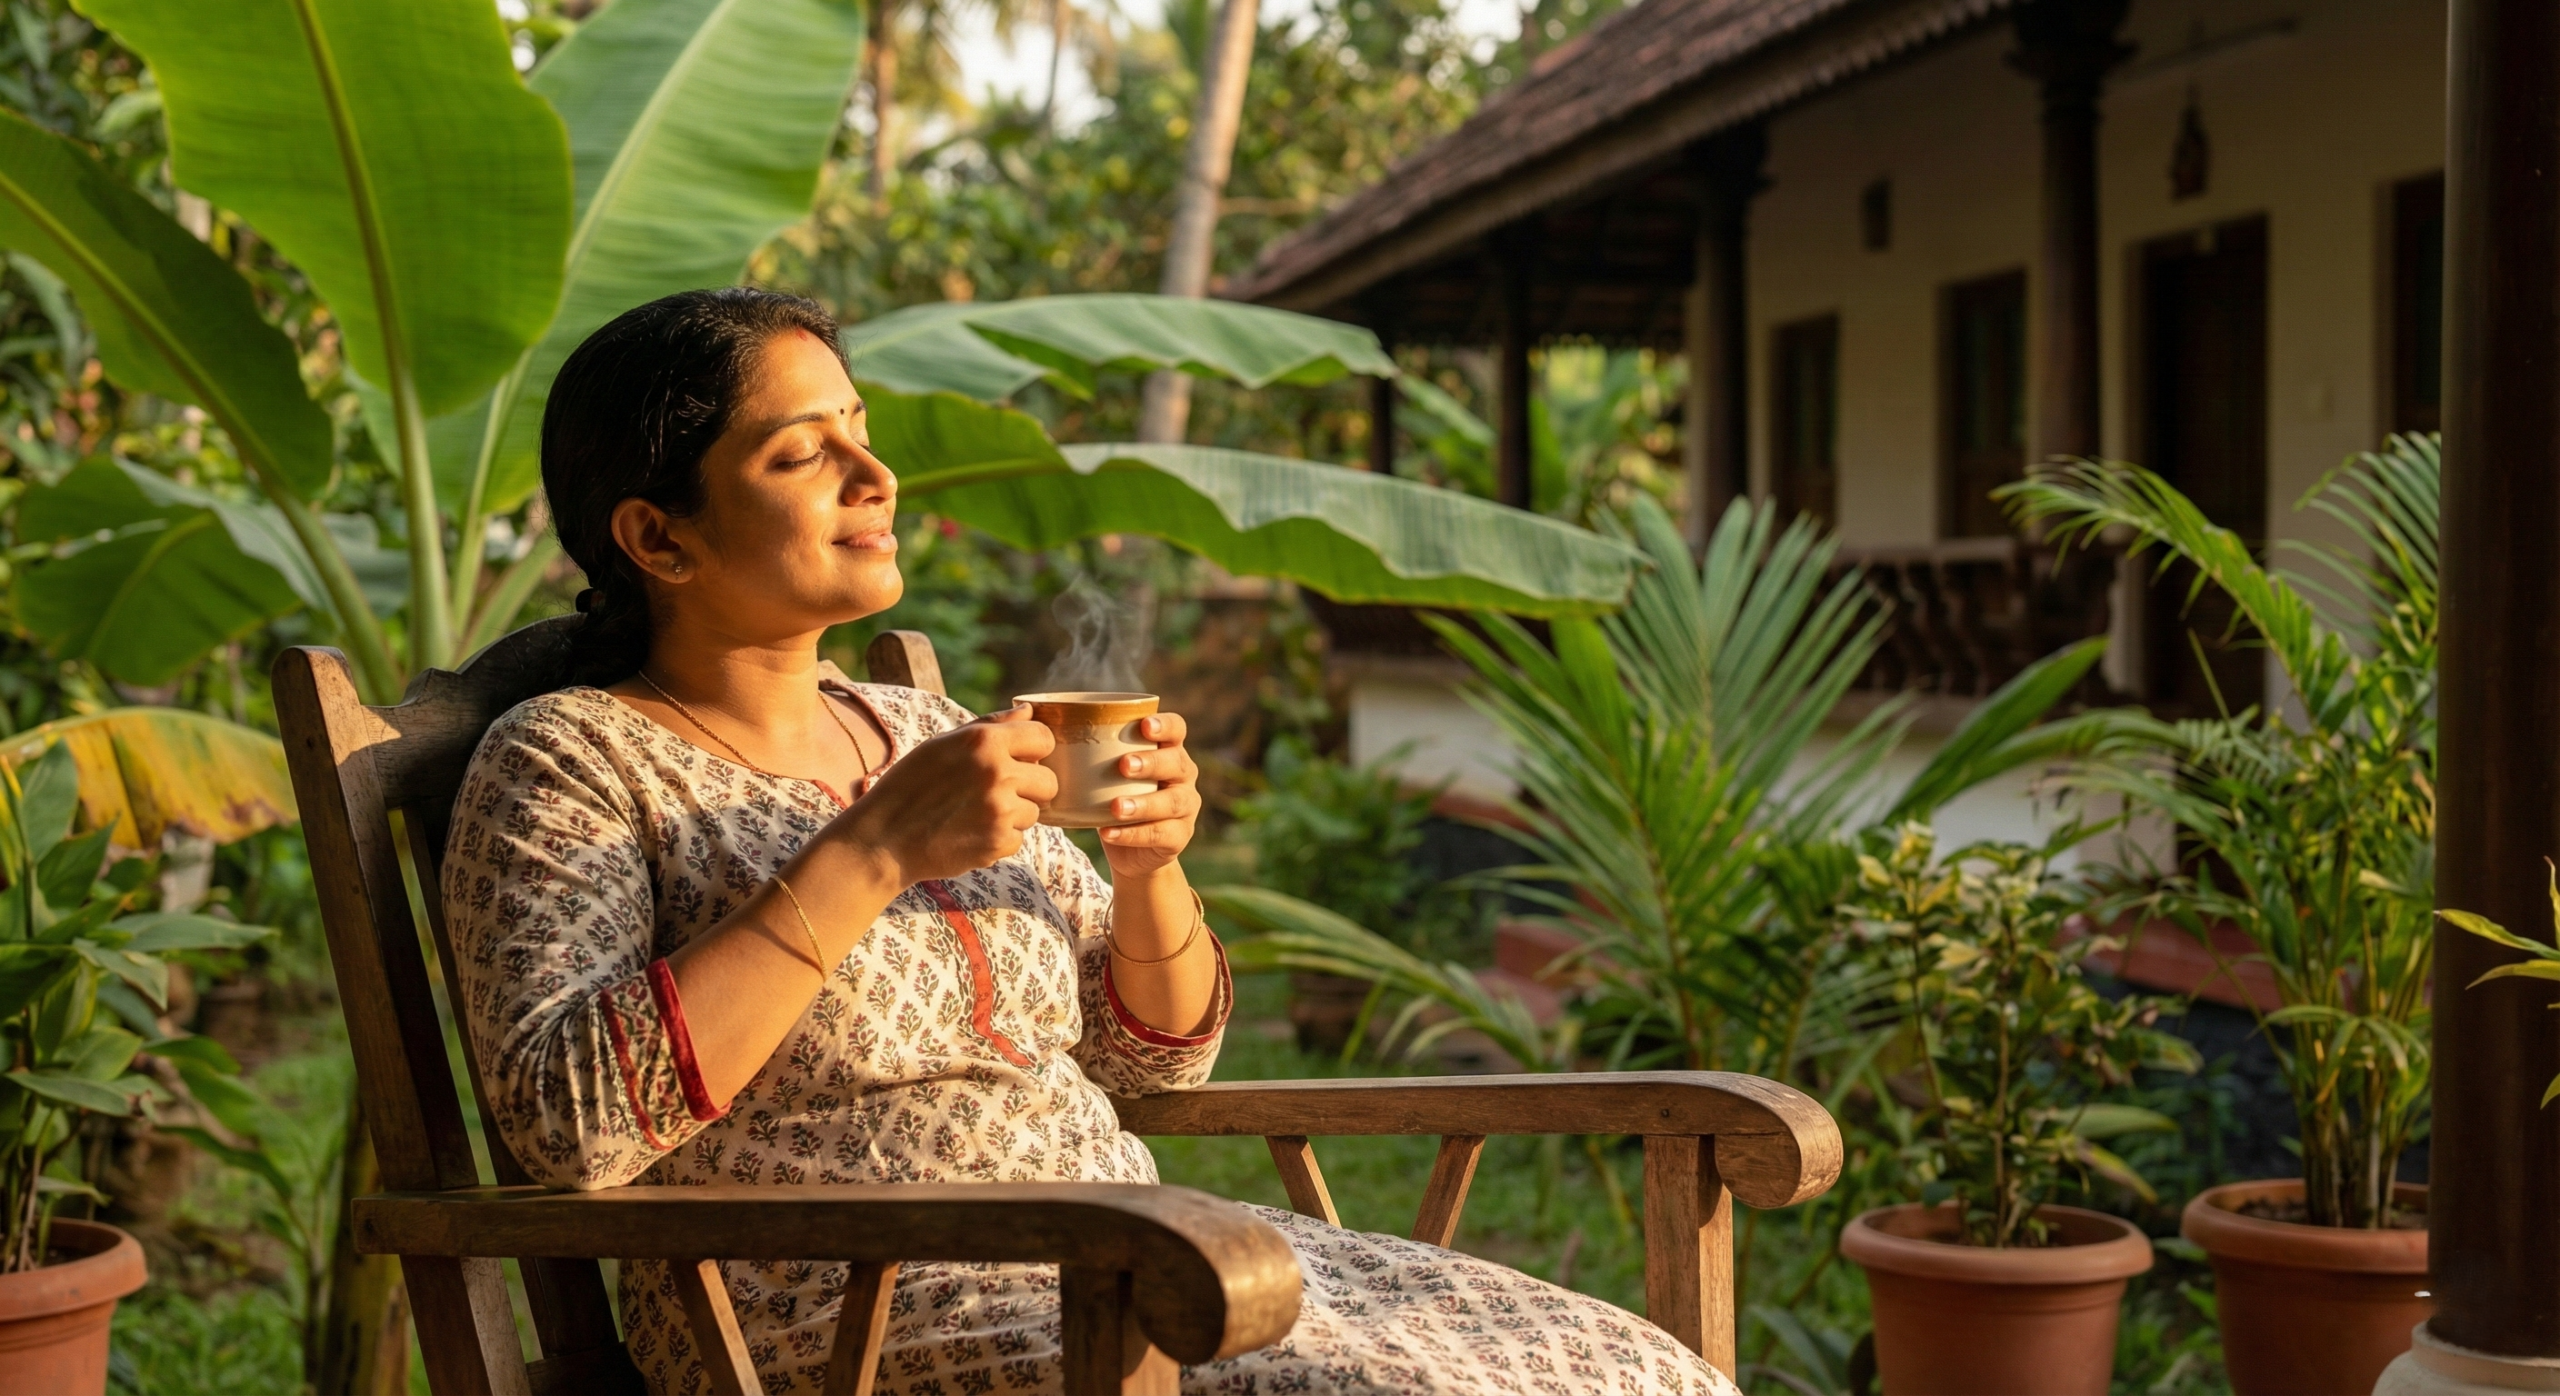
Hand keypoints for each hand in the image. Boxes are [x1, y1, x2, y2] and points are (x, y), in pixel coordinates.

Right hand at [841, 706, 1057, 883]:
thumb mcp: (942, 744)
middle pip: (1049, 780)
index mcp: (983, 741)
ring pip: (1034, 812)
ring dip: (1013, 815)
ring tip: (976, 814)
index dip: (1035, 750)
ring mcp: (999, 810)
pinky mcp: (997, 843)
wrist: (883, 840)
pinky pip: (1018, 839)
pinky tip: (970, 833)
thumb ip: (990, 726)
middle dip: (1030, 787)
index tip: (1022, 760)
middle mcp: (997, 773)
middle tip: (999, 792)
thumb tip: (1029, 711)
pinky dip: (999, 839)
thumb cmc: (909, 786)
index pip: (1044, 738)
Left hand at [1099, 712, 1199, 878]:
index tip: (1144, 725)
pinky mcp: (1179, 837)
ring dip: (1143, 803)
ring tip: (1116, 806)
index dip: (1166, 725)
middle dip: (1152, 762)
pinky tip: (1108, 833)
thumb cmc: (1115, 798)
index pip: (1177, 729)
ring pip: (1171, 802)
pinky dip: (1132, 834)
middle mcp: (1183, 776)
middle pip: (1178, 763)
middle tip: (1124, 765)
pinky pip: (1160, 835)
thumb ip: (1088, 753)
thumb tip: (1038, 722)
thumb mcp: (1107, 775)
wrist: (1131, 851)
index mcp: (1168, 751)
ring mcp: (1185, 808)